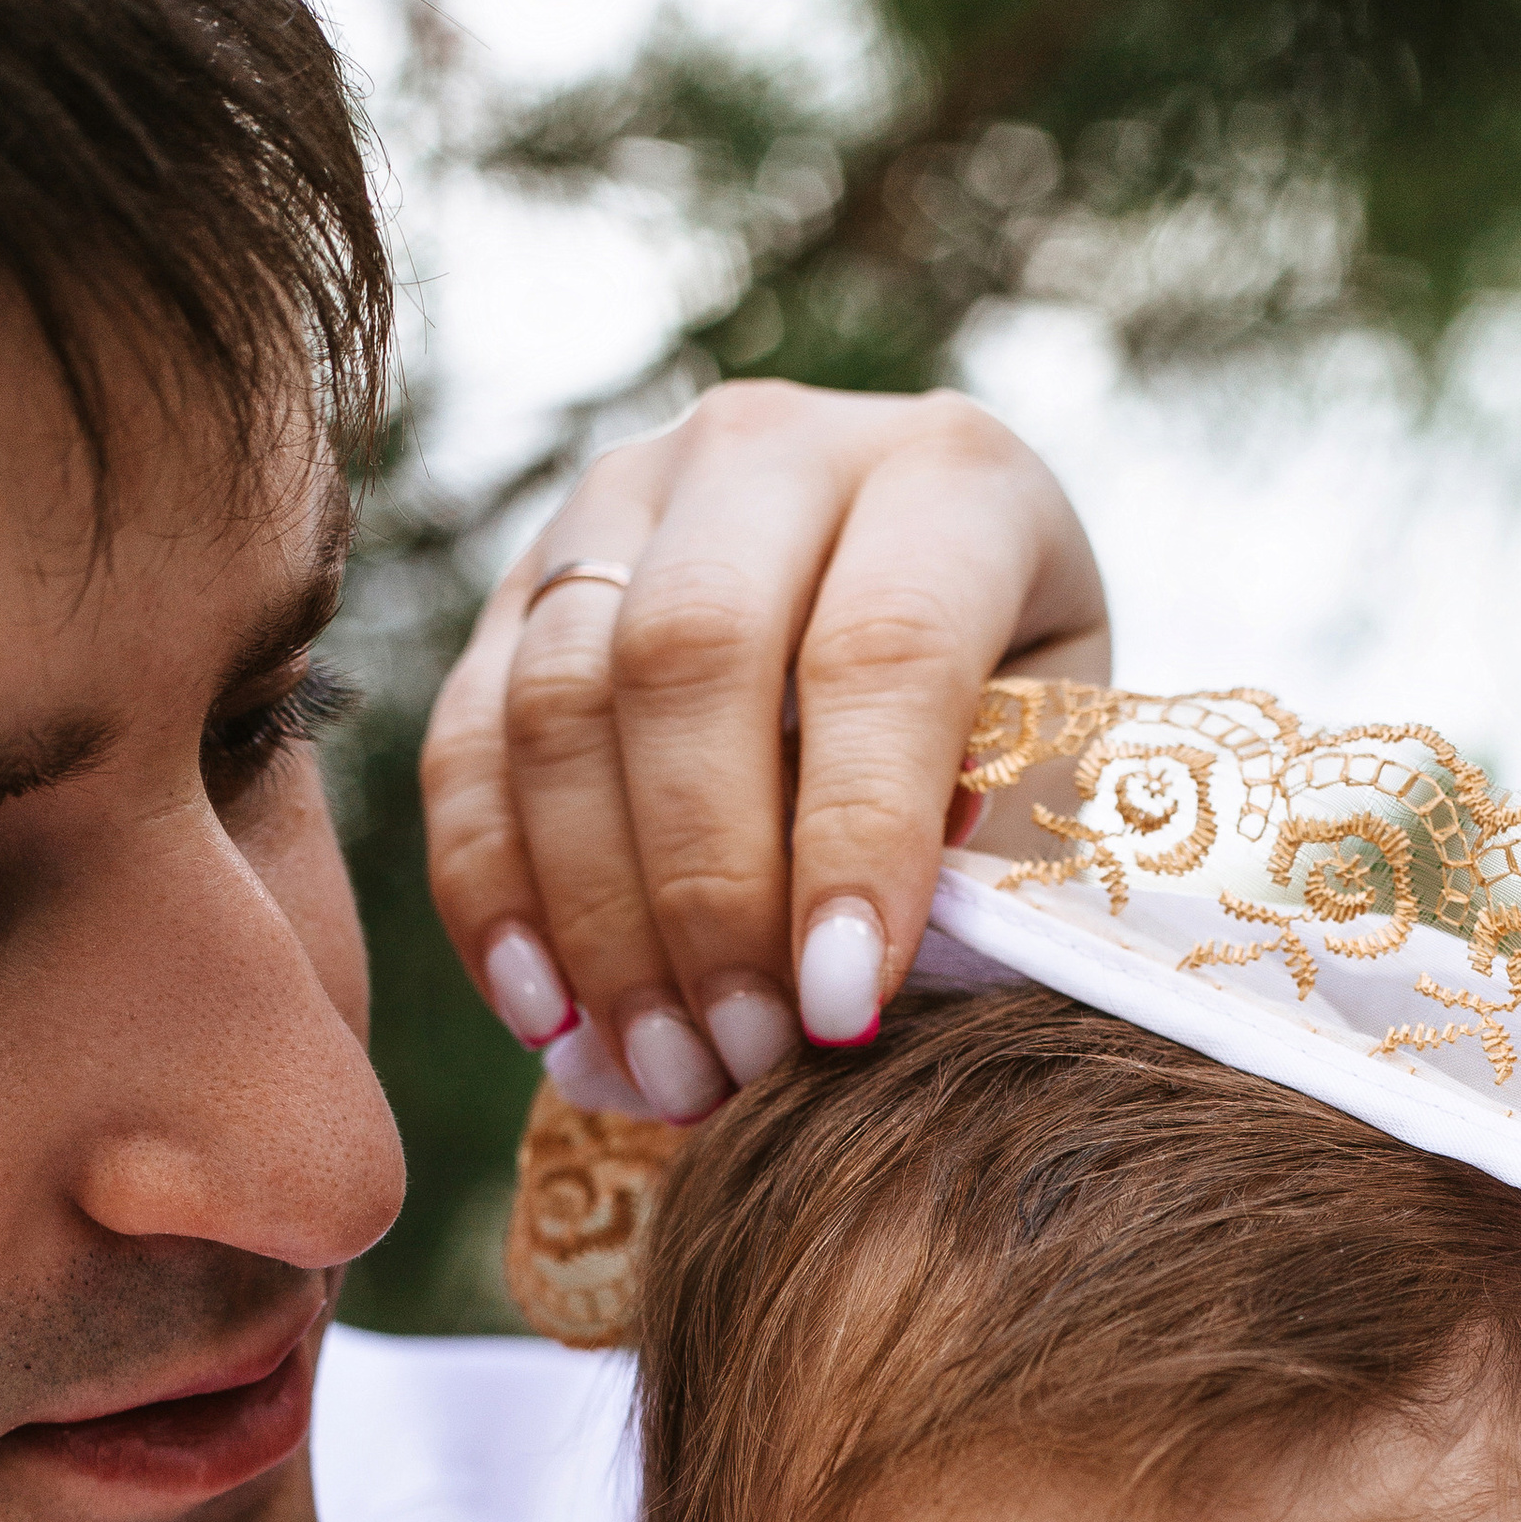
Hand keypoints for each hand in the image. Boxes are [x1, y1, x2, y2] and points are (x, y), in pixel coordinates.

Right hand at [421, 383, 1107, 1122]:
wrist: (918, 609)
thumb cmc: (1014, 723)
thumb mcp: (1053, 769)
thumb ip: (984, 850)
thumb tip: (845, 980)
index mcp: (946, 477)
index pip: (881, 649)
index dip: (853, 842)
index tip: (846, 1013)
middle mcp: (768, 449)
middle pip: (686, 661)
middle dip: (706, 893)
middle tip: (746, 1059)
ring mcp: (620, 501)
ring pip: (558, 704)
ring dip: (599, 919)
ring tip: (668, 1072)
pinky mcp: (517, 587)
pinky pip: (466, 744)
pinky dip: (495, 896)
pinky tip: (552, 1021)